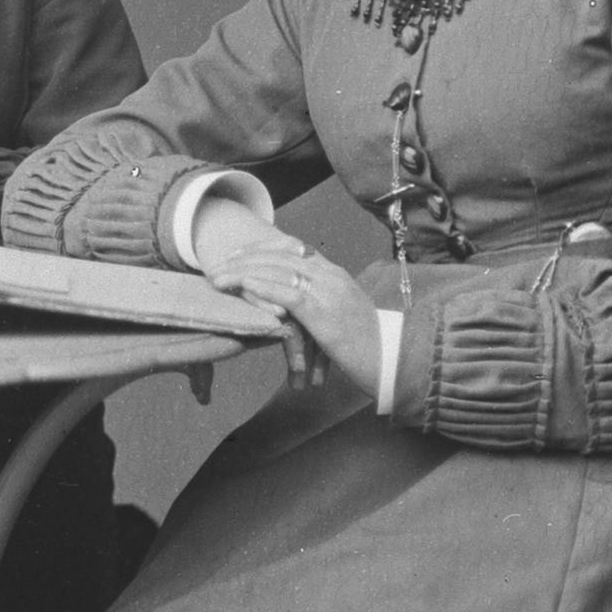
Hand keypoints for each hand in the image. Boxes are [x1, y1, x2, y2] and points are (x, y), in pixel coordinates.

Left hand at [204, 222, 388, 400]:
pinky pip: (286, 292)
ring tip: (218, 278)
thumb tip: (299, 310)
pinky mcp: (323, 312)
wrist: (393, 361)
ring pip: (278, 270)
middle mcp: (331, 276)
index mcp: (336, 275)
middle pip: (280, 255)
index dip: (263, 249)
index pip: (293, 249)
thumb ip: (324, 306)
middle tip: (218, 264)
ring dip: (243, 272)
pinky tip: (240, 286)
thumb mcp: (345, 318)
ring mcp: (328, 291)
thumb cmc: (369, 347)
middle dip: (245, 257)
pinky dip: (259, 286)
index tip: (238, 255)